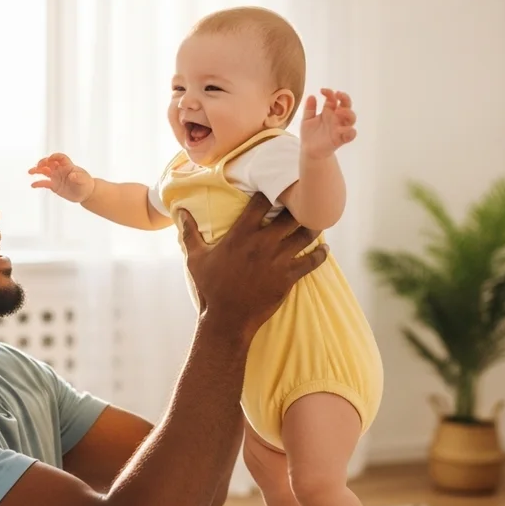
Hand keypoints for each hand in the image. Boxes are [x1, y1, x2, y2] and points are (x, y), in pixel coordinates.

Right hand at [29, 153, 94, 202]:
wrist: (85, 193)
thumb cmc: (86, 184)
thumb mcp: (84, 180)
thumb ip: (78, 177)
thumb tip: (72, 176)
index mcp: (67, 166)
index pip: (60, 158)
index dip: (54, 157)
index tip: (49, 159)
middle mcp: (60, 170)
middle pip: (49, 163)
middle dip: (43, 163)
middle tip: (38, 166)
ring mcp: (56, 177)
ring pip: (45, 171)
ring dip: (37, 170)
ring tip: (30, 172)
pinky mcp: (54, 186)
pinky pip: (44, 183)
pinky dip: (38, 183)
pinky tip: (33, 185)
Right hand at [177, 193, 328, 337]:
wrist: (226, 320)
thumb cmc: (209, 288)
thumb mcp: (195, 258)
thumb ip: (190, 232)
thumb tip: (180, 211)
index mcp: (241, 234)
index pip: (262, 201)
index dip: (273, 191)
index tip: (279, 186)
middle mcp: (262, 243)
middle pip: (290, 214)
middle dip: (299, 205)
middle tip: (305, 200)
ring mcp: (277, 260)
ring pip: (305, 235)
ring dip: (313, 226)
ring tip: (317, 220)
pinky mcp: (288, 278)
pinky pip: (312, 261)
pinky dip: (321, 254)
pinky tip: (324, 249)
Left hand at [299, 89, 355, 160]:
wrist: (309, 151)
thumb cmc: (310, 134)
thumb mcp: (307, 120)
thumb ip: (309, 109)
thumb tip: (310, 96)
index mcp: (329, 112)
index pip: (333, 99)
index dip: (330, 93)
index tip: (322, 90)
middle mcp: (336, 118)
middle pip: (347, 105)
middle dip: (345, 98)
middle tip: (338, 95)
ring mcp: (340, 128)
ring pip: (351, 118)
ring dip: (348, 112)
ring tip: (339, 111)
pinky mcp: (341, 139)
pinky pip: (351, 135)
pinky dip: (350, 131)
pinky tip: (343, 129)